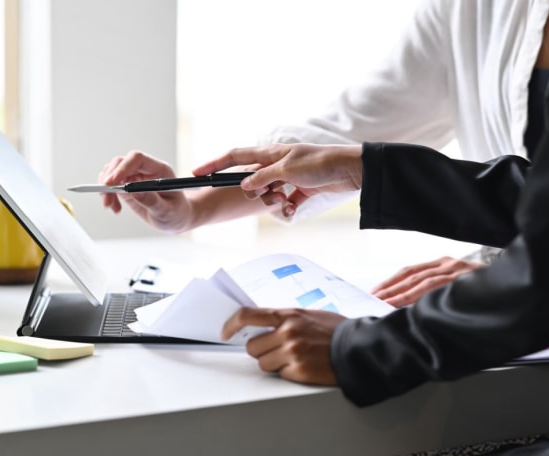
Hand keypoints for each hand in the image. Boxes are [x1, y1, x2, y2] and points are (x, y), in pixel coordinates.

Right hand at [97, 151, 192, 232]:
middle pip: (120, 162)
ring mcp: (135, 176)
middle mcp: (145, 169)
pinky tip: (115, 208)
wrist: (175, 218)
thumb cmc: (176, 213)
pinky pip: (111, 184)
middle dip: (109, 180)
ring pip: (112, 172)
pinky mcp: (127, 185)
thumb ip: (152, 201)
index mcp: (160, 170)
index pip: (138, 159)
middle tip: (106, 200)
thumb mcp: (167, 211)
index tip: (111, 183)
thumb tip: (133, 190)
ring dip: (106, 189)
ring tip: (111, 207)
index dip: (122, 168)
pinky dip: (108, 195)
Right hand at [193, 143, 362, 217]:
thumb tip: (244, 185)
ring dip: (272, 202)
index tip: (196, 174)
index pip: (235, 156)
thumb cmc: (320, 163)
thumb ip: (263, 176)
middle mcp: (276, 165)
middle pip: (251, 181)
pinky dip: (287, 209)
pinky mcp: (300, 191)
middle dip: (255, 192)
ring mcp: (287, 178)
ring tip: (287, 199)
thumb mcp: (287, 169)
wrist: (351, 171)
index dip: (214, 164)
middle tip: (269, 193)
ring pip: (267, 195)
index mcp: (270, 153)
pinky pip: (284, 205)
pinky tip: (295, 208)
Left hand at [221, 306, 345, 385]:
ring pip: (263, 364)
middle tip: (278, 350)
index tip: (225, 333)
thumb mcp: (309, 315)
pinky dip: (289, 373)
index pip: (248, 316)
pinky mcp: (299, 371)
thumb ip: (284, 319)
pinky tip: (304, 366)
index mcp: (288, 315)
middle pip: (252, 347)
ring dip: (274, 364)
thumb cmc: (336, 331)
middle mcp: (287, 332)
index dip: (231, 325)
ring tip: (295, 358)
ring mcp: (292, 352)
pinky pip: (279, 375)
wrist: (359, 348)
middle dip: (261, 351)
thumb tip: (260, 325)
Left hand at [371, 256, 485, 306]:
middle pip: (410, 277)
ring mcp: (457, 271)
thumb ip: (436, 293)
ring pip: (421, 282)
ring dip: (400, 294)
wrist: (520, 282)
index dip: (390, 283)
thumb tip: (408, 309)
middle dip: (389, 290)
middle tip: (371, 300)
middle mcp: (447, 265)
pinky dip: (422, 296)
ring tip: (384, 303)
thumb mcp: (457, 286)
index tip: (373, 294)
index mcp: (442, 265)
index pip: (408, 273)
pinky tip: (408, 304)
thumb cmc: (484, 291)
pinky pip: (439, 287)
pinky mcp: (467, 279)